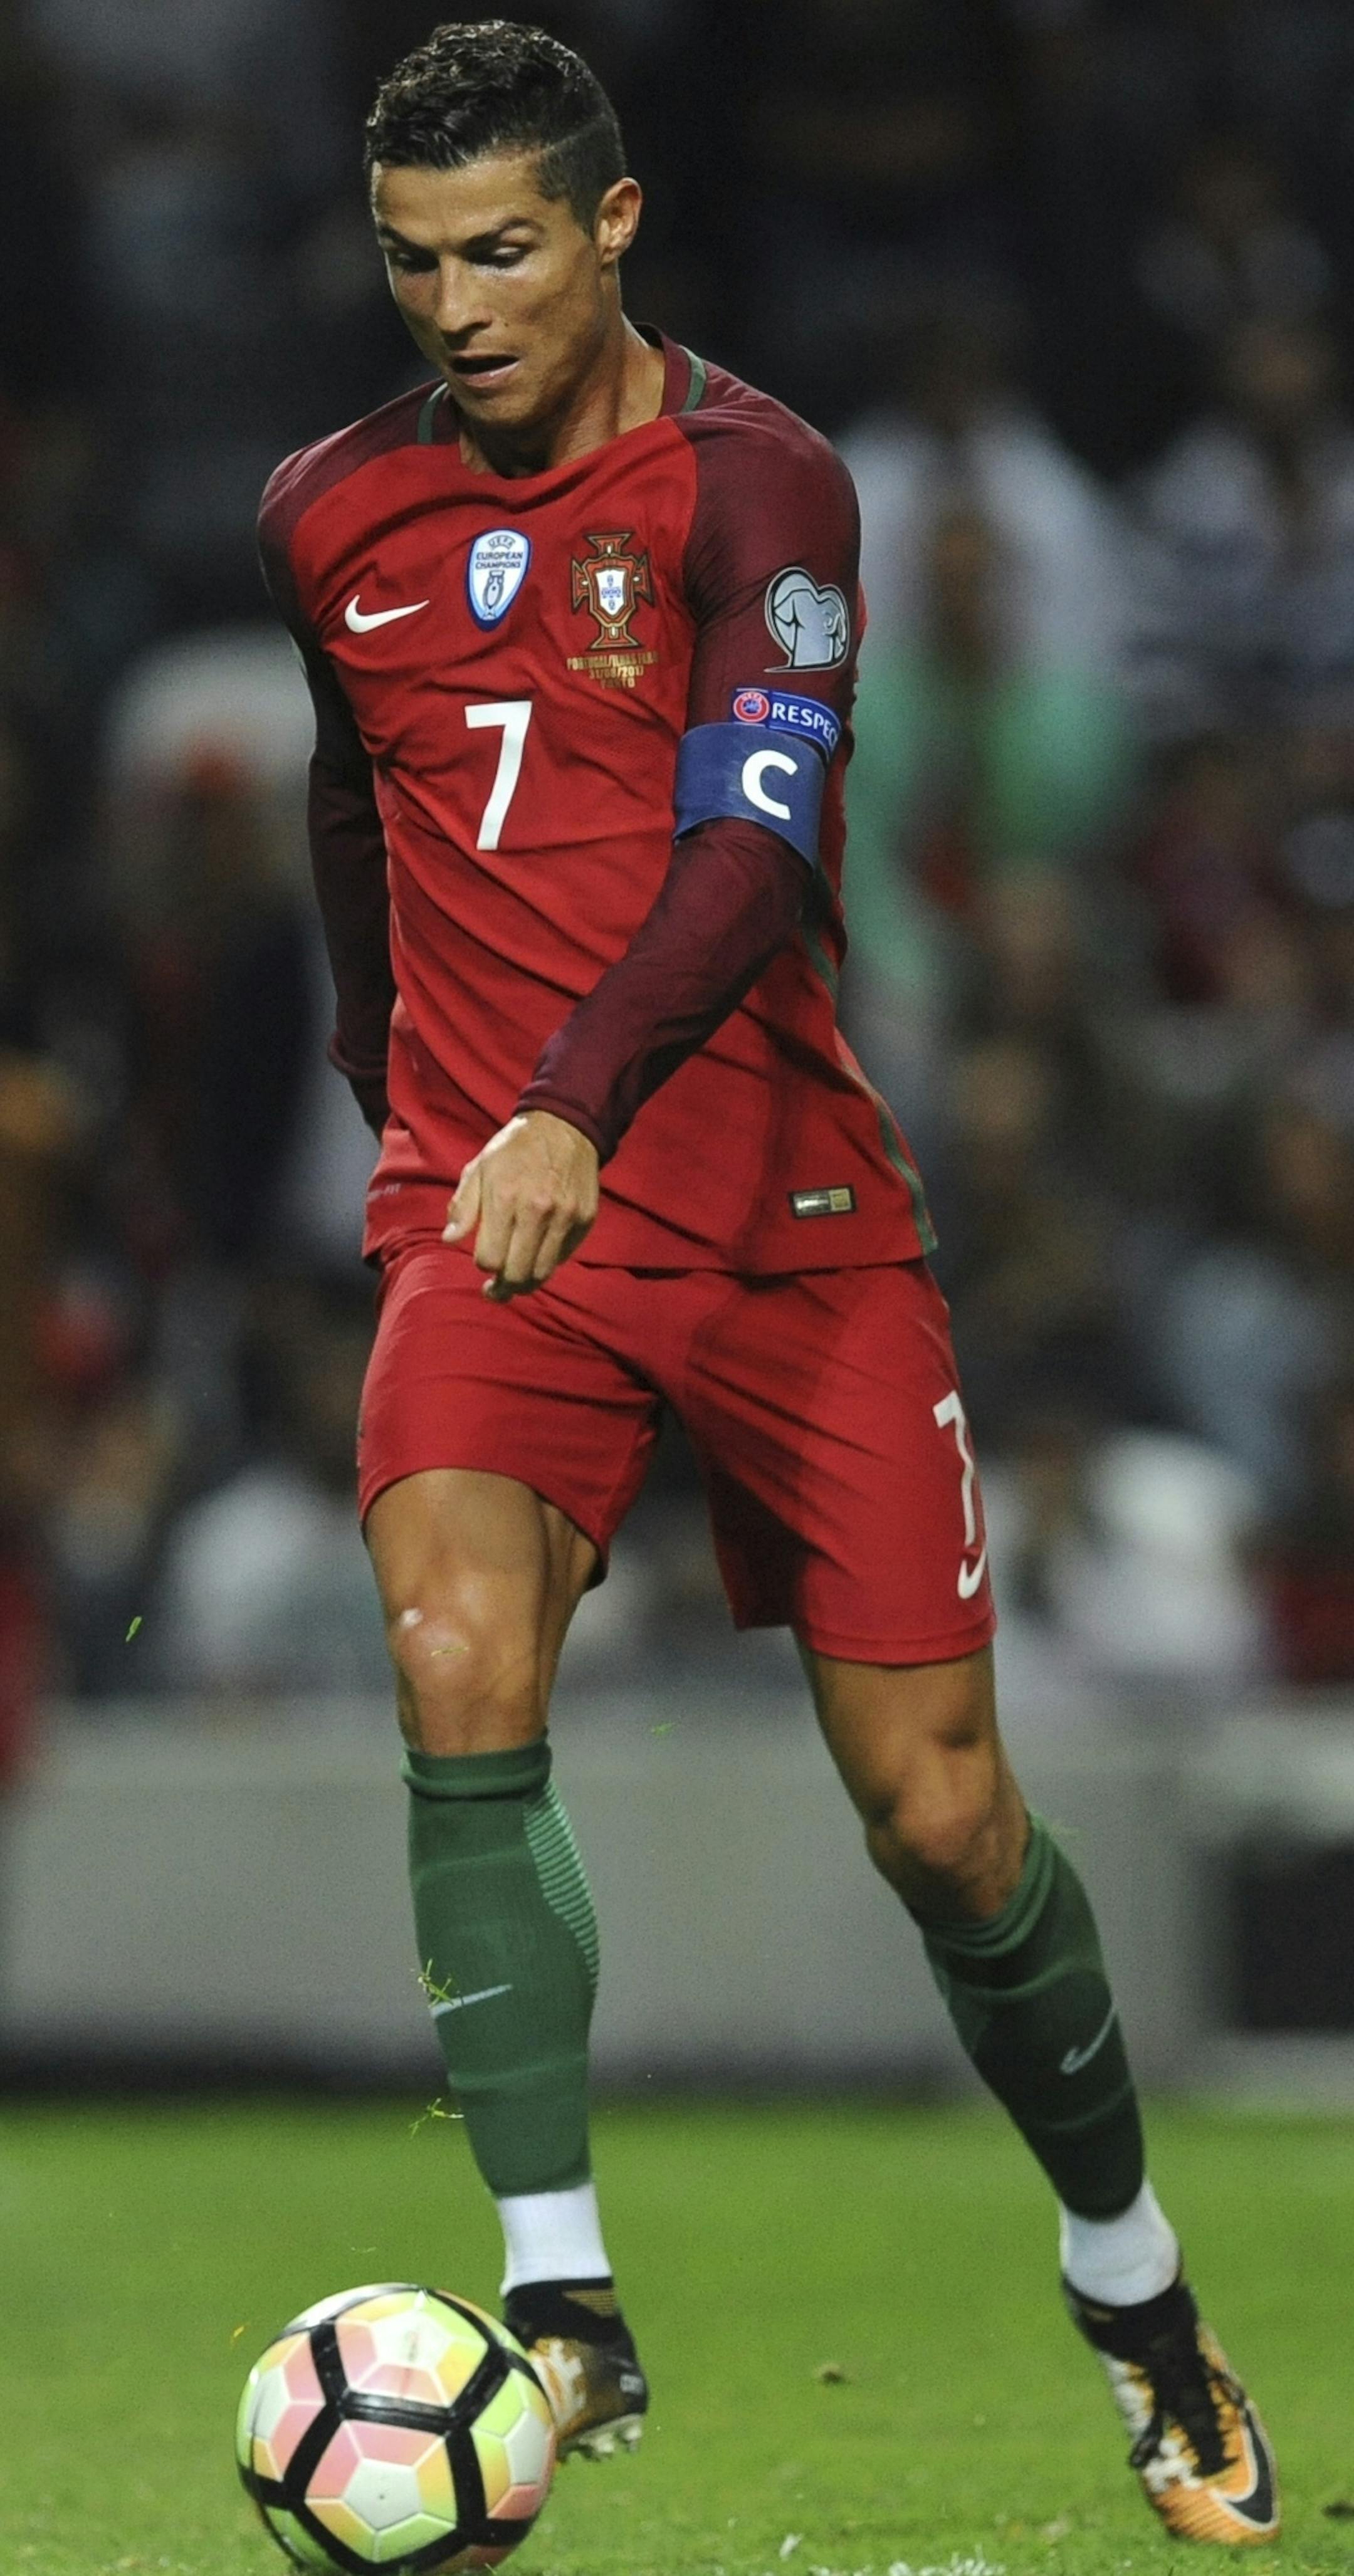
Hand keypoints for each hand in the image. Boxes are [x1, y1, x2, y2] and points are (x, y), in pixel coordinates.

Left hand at [443, 1112, 599, 1298]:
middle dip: (503, 1287)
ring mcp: (565, 1217)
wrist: (564, 1126)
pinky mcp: (584, 1219)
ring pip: (543, 1272)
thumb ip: (462, 1206)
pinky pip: (562, 1256)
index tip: (483, 1262)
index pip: (490, 1259)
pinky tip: (537, 1254)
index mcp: (505, 1198)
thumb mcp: (480, 1168)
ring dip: (526, 1282)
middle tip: (495, 1290)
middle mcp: (537, 1210)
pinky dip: (547, 1262)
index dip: (483, 1266)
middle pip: (518, 1274)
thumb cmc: (514, 1150)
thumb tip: (449, 1240)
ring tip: (515, 1280)